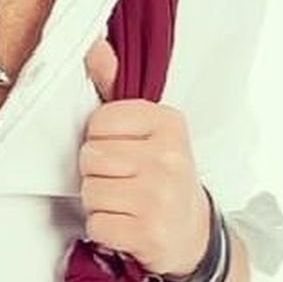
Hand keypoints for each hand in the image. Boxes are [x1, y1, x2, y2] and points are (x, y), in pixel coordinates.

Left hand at [79, 37, 211, 278]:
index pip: (99, 120)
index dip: (100, 138)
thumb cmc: (160, 175)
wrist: (192, 233)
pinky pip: (96, 225)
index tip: (122, 149)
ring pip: (90, 191)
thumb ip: (114, 87)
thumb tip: (94, 47)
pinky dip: (104, 230)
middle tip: (122, 180)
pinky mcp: (151, 234)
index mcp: (169, 124)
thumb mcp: (146, 129)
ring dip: (98, 202)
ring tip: (123, 202)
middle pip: (90, 157)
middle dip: (96, 172)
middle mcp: (170, 158)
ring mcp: (161, 198)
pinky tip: (126, 225)